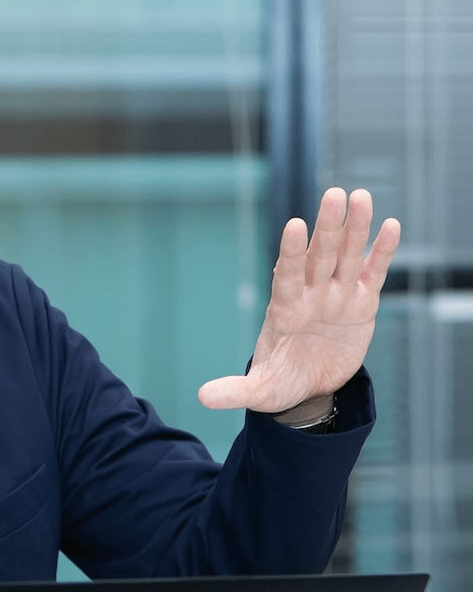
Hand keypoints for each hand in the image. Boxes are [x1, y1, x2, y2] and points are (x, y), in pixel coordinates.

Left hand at [197, 187, 399, 416]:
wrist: (311, 388)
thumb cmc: (281, 383)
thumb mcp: (259, 390)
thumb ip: (235, 390)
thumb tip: (202, 397)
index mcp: (284, 309)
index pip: (286, 275)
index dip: (290, 252)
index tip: (293, 225)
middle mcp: (310, 295)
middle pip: (320, 255)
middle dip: (327, 227)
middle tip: (334, 194)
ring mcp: (336, 296)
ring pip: (347, 256)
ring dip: (355, 229)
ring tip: (361, 197)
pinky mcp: (361, 303)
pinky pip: (372, 272)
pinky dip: (381, 251)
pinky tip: (389, 225)